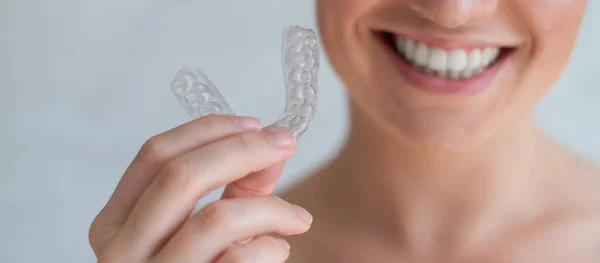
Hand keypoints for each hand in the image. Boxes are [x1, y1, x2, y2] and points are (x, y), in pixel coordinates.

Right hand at [89, 115, 311, 262]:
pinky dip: (269, 247)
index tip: (254, 124)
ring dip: (270, 208)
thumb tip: (272, 148)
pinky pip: (237, 260)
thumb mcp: (204, 230)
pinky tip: (279, 250)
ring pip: (215, 219)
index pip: (155, 155)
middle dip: (242, 150)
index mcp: (116, 222)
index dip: (209, 130)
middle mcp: (122, 250)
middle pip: (181, 176)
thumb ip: (235, 189)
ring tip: (298, 217)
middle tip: (285, 143)